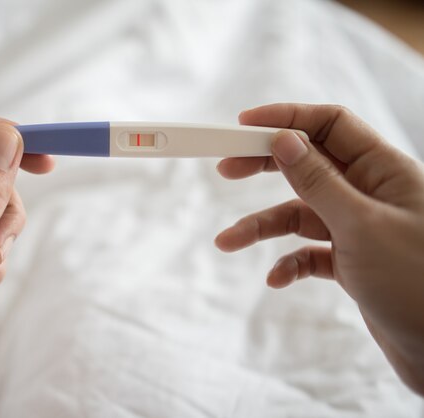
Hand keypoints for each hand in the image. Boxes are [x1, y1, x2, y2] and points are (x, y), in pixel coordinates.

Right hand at [215, 104, 423, 395]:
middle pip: (308, 164)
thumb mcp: (361, 226)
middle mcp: (370, 194)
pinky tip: (278, 278)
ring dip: (264, 227)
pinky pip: (310, 252)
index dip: (287, 119)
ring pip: (301, 214)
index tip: (244, 125)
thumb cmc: (417, 284)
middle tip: (226, 169)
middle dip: (265, 166)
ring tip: (228, 242)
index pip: (330, 125)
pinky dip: (290, 262)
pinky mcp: (352, 261)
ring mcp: (359, 228)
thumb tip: (283, 139)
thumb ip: (319, 181)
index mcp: (383, 171)